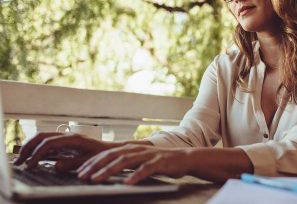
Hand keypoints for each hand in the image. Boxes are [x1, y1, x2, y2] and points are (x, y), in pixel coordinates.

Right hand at [14, 132, 110, 170]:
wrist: (111, 150)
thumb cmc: (102, 155)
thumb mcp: (89, 160)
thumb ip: (73, 163)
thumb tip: (56, 165)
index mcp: (73, 138)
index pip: (49, 142)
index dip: (38, 153)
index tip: (31, 164)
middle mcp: (68, 135)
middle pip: (42, 136)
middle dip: (29, 147)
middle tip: (20, 161)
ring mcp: (66, 137)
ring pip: (44, 137)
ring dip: (31, 146)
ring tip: (22, 159)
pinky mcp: (66, 142)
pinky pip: (48, 142)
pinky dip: (38, 148)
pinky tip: (33, 157)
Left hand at [76, 144, 190, 184]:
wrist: (182, 158)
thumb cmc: (158, 162)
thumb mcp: (139, 161)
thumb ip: (124, 164)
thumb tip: (105, 172)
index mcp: (130, 148)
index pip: (107, 154)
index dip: (92, 162)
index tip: (79, 171)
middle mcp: (136, 149)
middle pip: (112, 156)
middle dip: (95, 166)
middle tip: (82, 176)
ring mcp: (147, 155)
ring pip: (125, 161)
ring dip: (109, 170)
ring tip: (97, 179)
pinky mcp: (158, 162)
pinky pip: (145, 169)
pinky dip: (135, 176)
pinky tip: (127, 183)